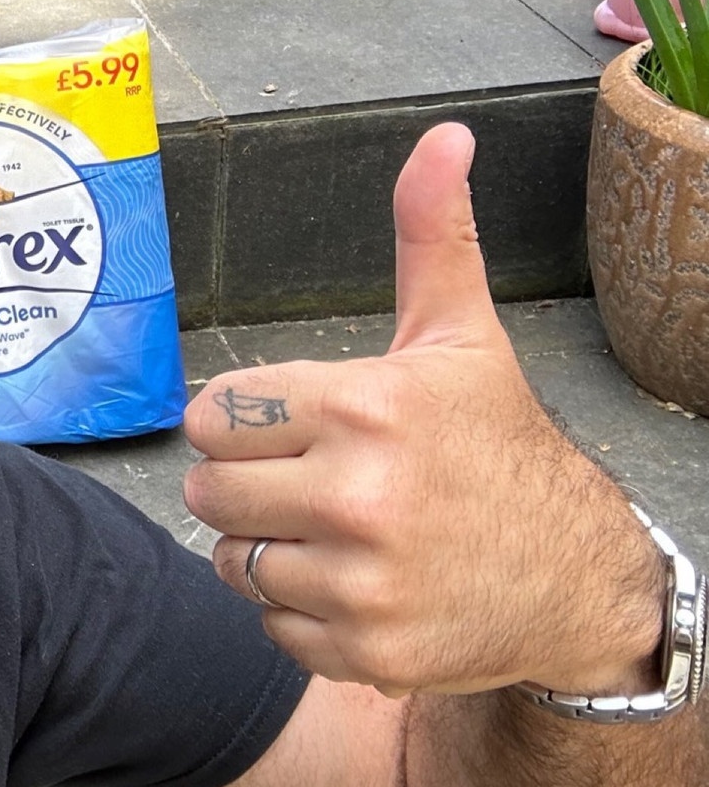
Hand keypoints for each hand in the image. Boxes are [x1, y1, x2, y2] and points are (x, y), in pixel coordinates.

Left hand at [183, 123, 664, 697]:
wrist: (577, 578)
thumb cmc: (498, 448)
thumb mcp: (462, 338)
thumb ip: (431, 237)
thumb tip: (442, 136)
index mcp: (369, 407)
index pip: (212, 417)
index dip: (240, 423)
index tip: (285, 428)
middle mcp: (362, 496)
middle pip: (208, 491)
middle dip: (243, 486)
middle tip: (304, 482)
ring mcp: (364, 581)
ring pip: (231, 561)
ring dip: (266, 549)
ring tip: (332, 531)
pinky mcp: (366, 650)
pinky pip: (268, 624)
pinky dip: (297, 612)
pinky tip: (353, 583)